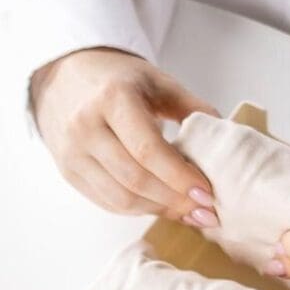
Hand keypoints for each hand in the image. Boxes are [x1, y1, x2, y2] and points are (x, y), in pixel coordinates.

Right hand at [29, 48, 219, 223]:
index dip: (179, 177)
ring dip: (159, 210)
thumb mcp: (156, 80)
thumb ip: (191, 107)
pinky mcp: (68, 172)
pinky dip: (139, 209)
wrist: (64, 75)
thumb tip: (225, 137)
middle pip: (135, 179)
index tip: (207, 192)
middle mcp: (85, 126)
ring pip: (120, 198)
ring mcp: (72, 153)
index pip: (148, 150)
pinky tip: (162, 207)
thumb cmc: (116, 78)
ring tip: (188, 213)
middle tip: (205, 211)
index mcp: (112, 98)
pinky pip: (107, 202)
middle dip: (175, 201)